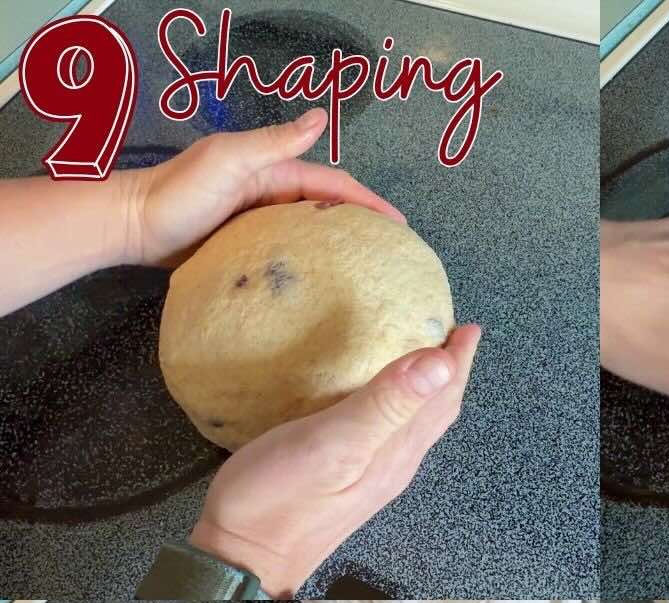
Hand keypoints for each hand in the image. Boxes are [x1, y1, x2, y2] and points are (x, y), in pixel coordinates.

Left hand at [118, 109, 403, 268]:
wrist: (134, 225)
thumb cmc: (179, 193)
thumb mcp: (229, 160)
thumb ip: (273, 143)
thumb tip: (319, 119)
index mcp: (273, 173)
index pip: (333, 186)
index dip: (368, 202)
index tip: (399, 225)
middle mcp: (271, 195)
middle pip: (328, 209)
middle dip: (364, 224)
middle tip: (395, 252)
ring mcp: (260, 222)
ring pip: (312, 233)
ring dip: (341, 246)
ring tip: (371, 271)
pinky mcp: (247, 248)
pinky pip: (290, 253)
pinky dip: (312, 263)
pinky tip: (325, 282)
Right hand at [189, 324, 479, 597]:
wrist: (244, 559)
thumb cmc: (279, 500)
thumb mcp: (333, 444)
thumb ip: (386, 404)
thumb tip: (440, 363)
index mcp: (397, 452)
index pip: (442, 398)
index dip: (457, 361)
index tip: (468, 326)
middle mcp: (394, 466)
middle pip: (435, 412)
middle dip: (448, 373)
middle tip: (453, 336)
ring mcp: (373, 477)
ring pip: (416, 426)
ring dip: (427, 391)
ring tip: (426, 361)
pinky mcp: (348, 482)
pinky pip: (390, 436)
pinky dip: (398, 408)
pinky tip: (379, 402)